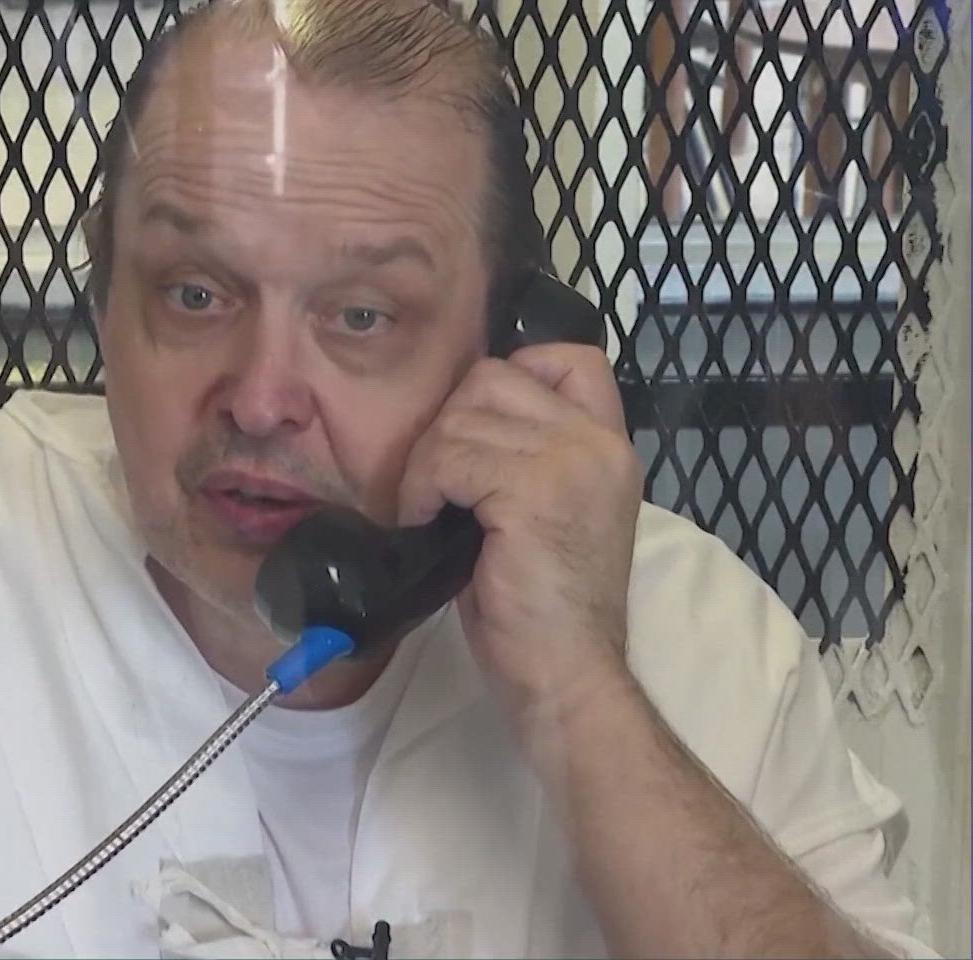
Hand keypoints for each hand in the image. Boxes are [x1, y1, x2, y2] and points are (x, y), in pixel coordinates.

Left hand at [395, 343, 643, 732]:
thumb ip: (526, 455)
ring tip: (431, 511)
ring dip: (427, 464)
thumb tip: (457, 415)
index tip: (475, 435)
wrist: (565, 674)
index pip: (567, 358)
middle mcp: (599, 442)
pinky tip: (427, 525)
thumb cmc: (542, 607)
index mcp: (609, 445)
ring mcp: (571, 461)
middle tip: (439, 485)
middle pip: (492, 377)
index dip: (507, 378)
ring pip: (461, 417)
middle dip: (448, 426)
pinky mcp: (534, 489)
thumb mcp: (547, 512)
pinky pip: (448, 457)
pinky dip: (422, 490)